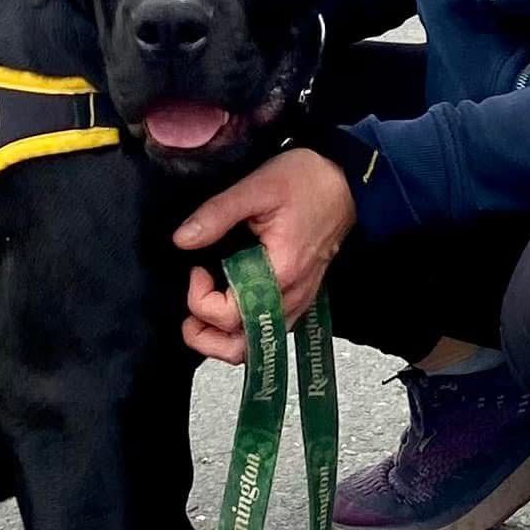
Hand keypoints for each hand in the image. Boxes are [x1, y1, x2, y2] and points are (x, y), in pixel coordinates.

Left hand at [174, 149, 355, 363]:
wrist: (346, 180)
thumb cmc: (308, 181)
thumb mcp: (257, 187)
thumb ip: (217, 214)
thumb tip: (182, 239)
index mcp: (280, 274)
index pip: (228, 317)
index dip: (200, 299)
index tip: (196, 268)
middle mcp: (291, 297)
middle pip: (240, 349)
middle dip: (205, 336)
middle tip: (192, 302)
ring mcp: (298, 301)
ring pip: (254, 347)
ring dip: (221, 336)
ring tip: (204, 305)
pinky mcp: (299, 297)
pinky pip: (267, 330)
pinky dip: (242, 328)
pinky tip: (228, 302)